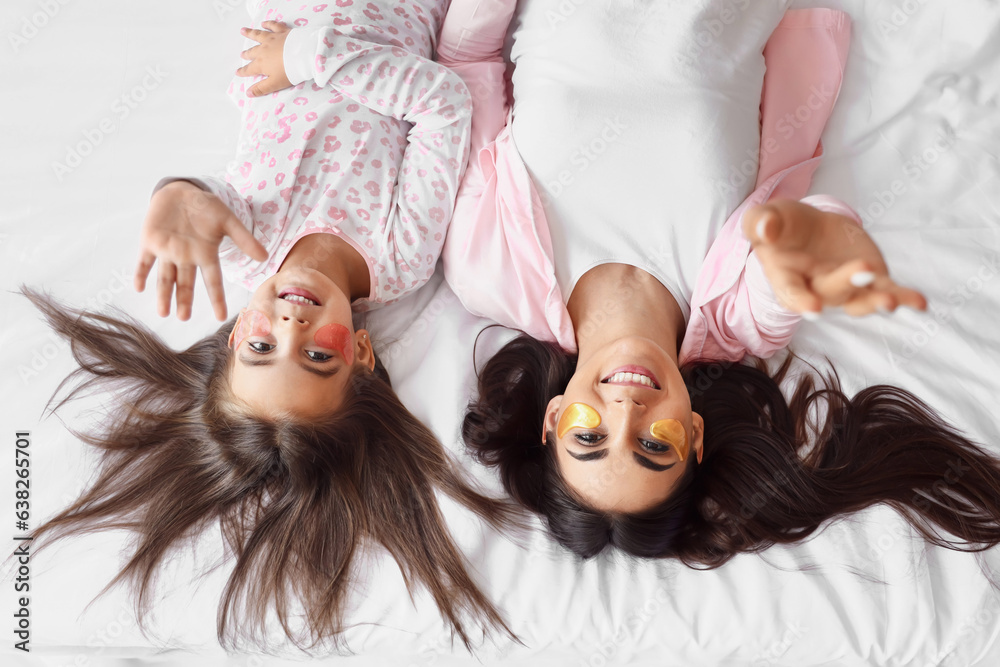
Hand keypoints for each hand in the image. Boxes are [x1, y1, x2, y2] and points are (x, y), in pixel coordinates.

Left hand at [134, 181, 268, 320]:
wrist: (181, 191)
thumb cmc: (206, 207)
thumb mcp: (228, 220)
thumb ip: (244, 238)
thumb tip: (264, 256)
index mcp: (206, 254)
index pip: (213, 281)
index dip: (217, 299)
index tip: (221, 317)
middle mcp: (186, 257)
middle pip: (185, 284)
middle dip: (184, 301)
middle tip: (183, 317)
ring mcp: (167, 251)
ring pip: (165, 277)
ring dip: (163, 294)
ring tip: (163, 312)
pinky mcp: (150, 242)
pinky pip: (144, 261)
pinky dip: (141, 274)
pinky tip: (139, 287)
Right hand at [236, 21, 291, 96]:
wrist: (304, 55)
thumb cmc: (290, 71)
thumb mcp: (275, 84)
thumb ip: (261, 88)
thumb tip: (248, 93)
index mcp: (261, 64)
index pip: (250, 69)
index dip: (243, 72)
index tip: (237, 72)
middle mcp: (263, 49)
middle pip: (253, 52)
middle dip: (247, 54)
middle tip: (242, 54)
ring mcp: (272, 39)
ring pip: (258, 35)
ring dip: (250, 33)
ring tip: (242, 31)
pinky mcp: (282, 32)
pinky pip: (272, 26)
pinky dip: (268, 24)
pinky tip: (264, 23)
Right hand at [742, 199, 926, 317]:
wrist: (804, 228)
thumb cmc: (779, 226)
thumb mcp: (764, 218)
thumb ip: (761, 223)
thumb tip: (767, 229)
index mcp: (785, 277)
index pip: (791, 292)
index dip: (802, 302)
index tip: (814, 309)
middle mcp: (815, 288)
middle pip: (830, 291)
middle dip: (847, 282)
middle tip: (862, 270)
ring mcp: (845, 287)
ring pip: (860, 299)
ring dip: (875, 301)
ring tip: (891, 301)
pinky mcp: (870, 280)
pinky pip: (887, 290)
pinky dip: (904, 297)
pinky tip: (920, 303)